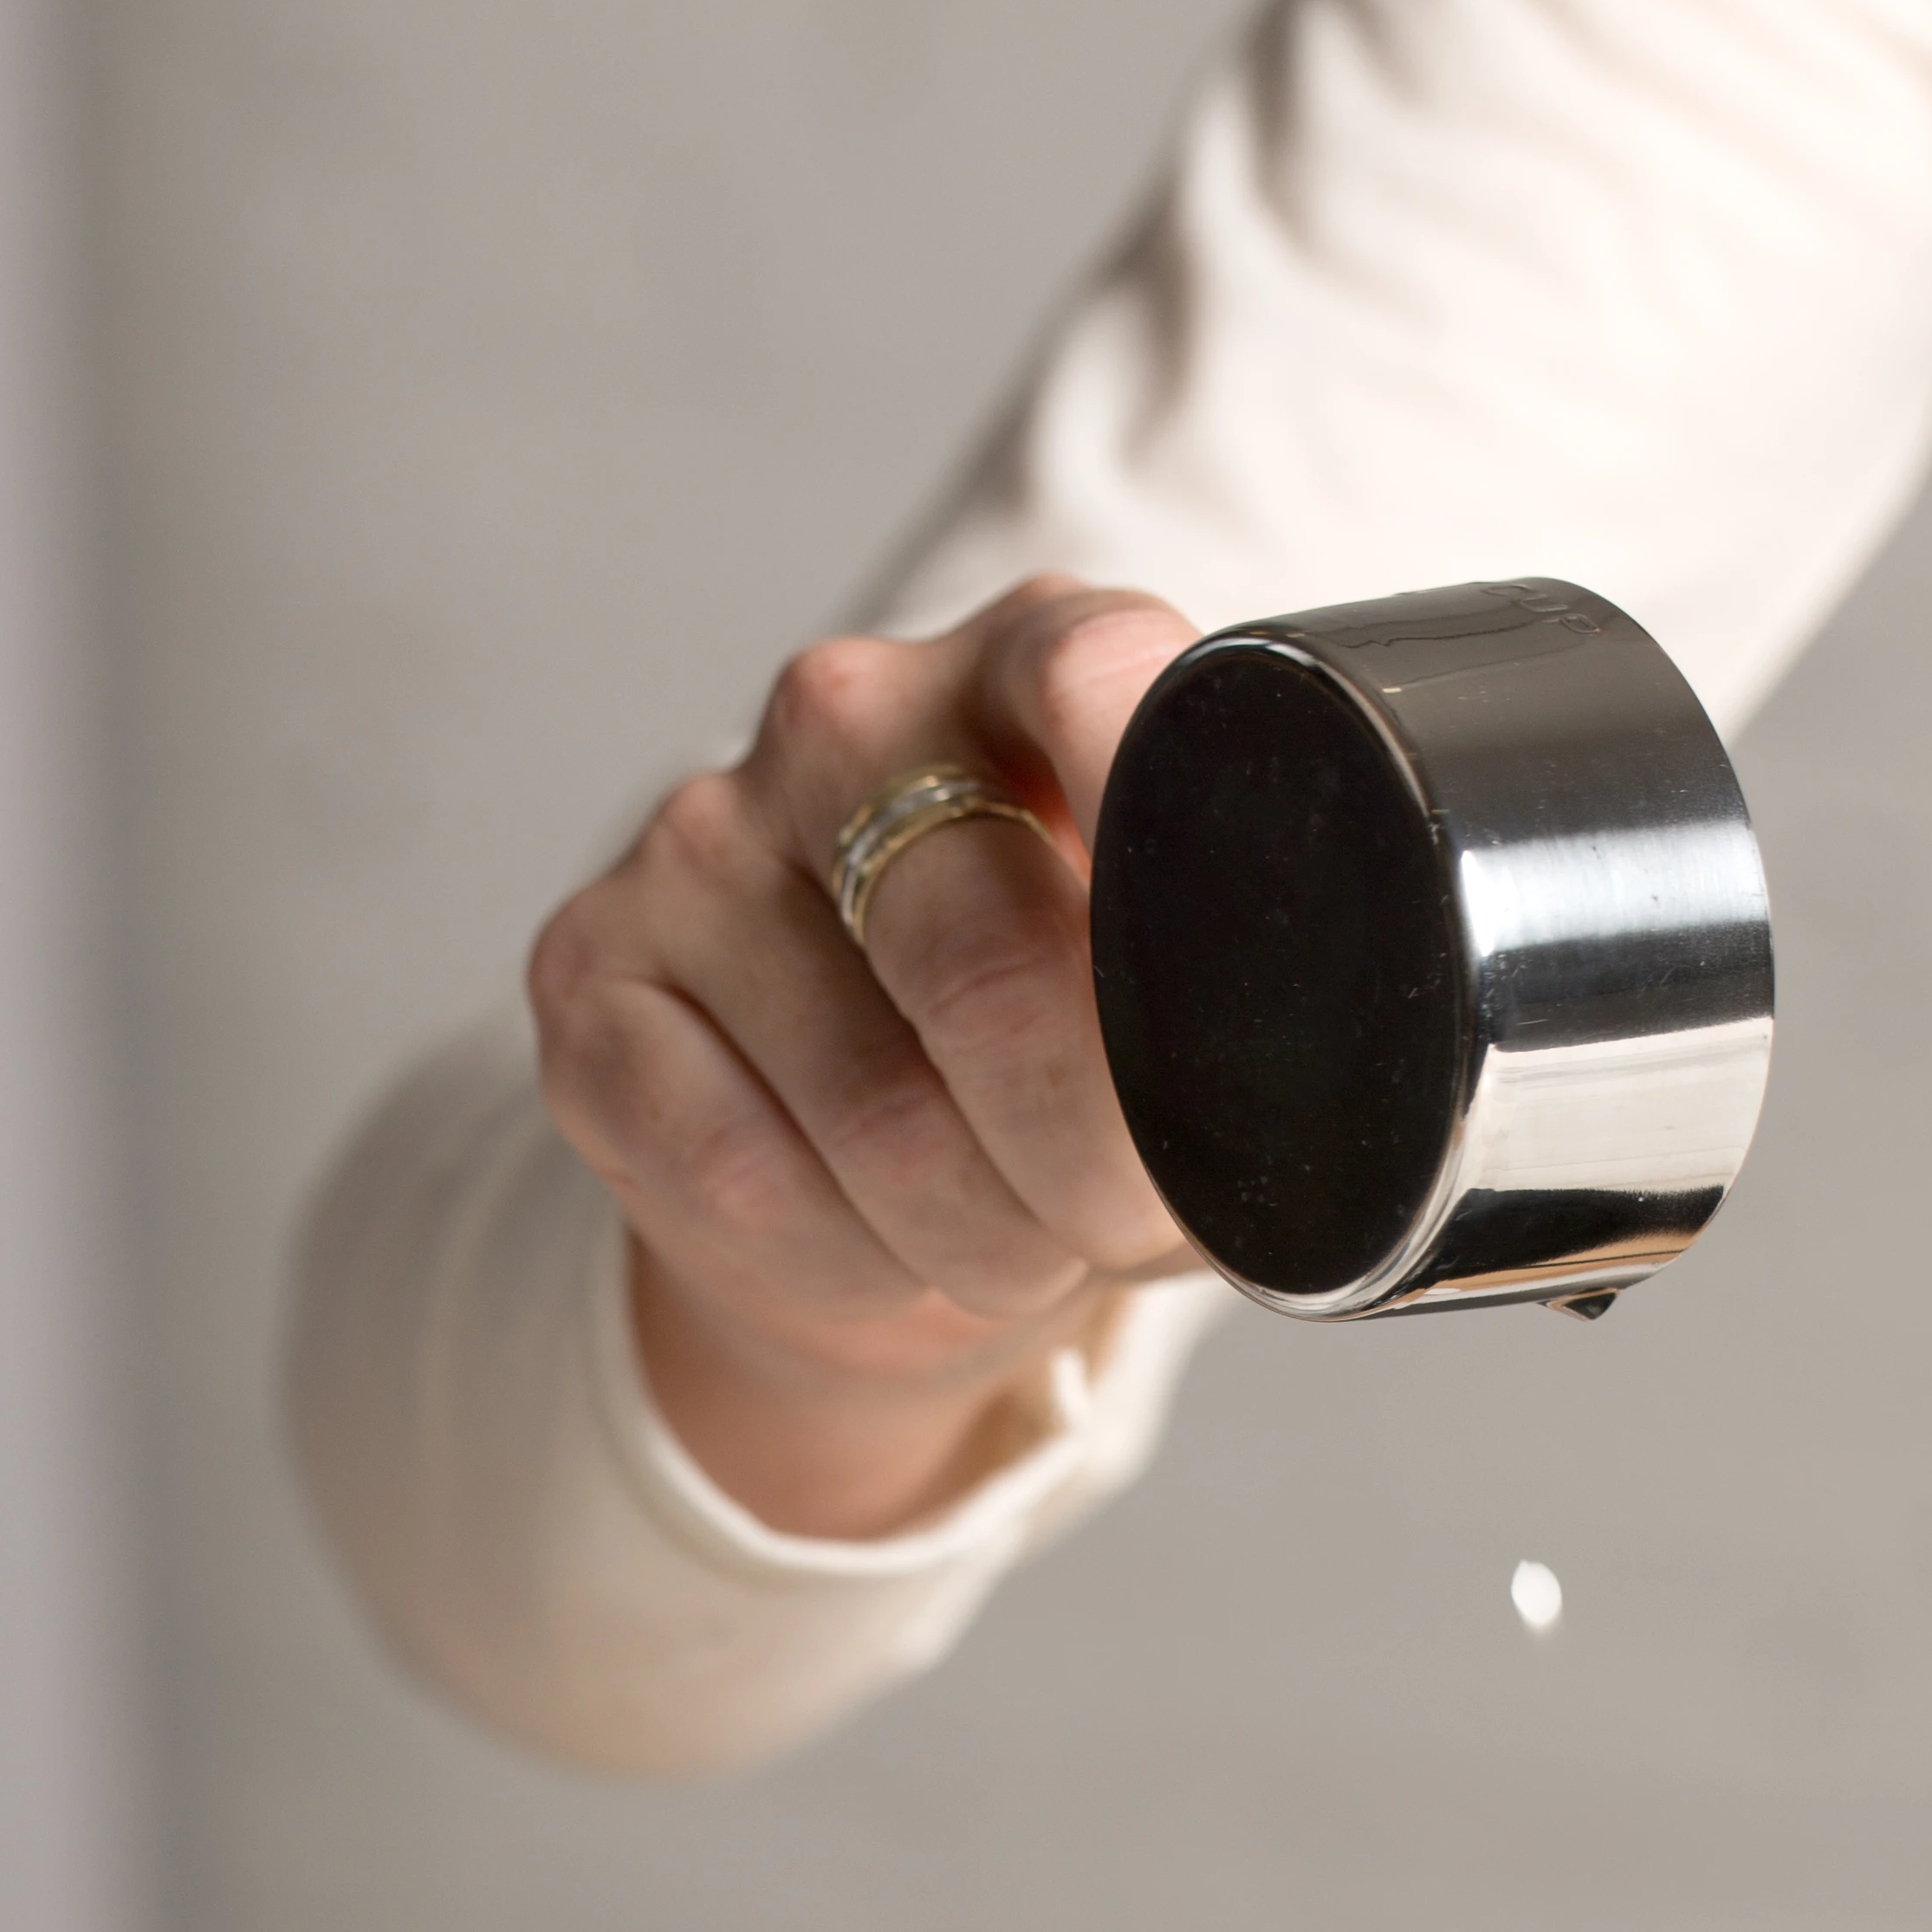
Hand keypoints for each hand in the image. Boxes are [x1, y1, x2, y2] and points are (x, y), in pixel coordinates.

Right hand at [528, 575, 1198, 1538]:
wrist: (871, 1182)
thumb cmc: (1062, 1066)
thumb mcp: (1185, 996)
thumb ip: (1253, 987)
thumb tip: (1342, 1126)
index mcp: (1026, 664)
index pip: (1096, 680)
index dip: (1169, 855)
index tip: (1228, 1009)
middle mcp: (843, 719)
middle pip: (995, 967)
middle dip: (1094, 1161)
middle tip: (1124, 1221)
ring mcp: (697, 843)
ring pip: (880, 1116)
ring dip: (989, 1241)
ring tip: (1024, 1243)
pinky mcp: (589, 982)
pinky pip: (741, 1176)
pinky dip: (855, 1267)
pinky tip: (893, 1252)